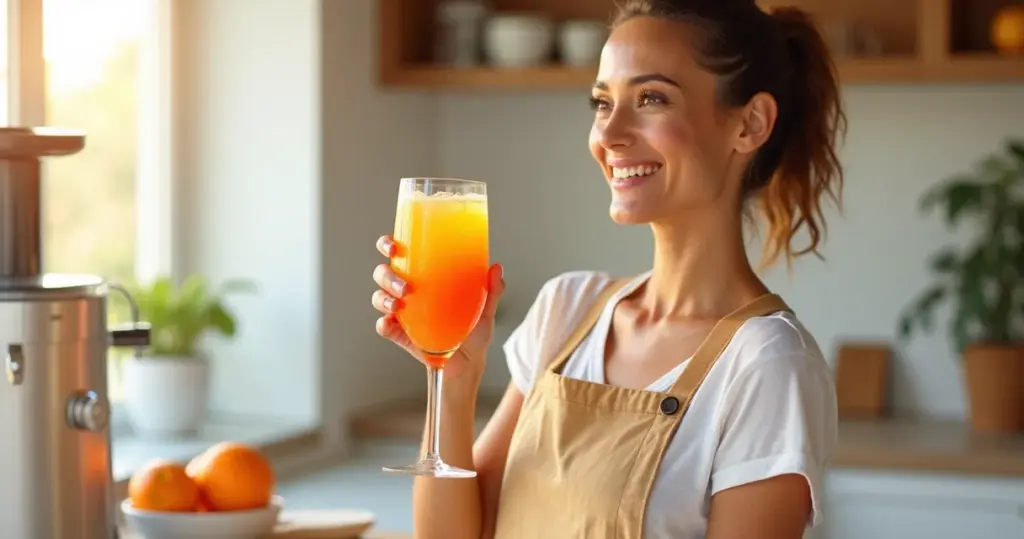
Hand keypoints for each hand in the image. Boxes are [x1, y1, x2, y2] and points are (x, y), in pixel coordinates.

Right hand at [371, 235, 504, 379]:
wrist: (468, 365)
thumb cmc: (473, 334)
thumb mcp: (485, 310)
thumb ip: (492, 290)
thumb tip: (496, 268)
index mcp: (425, 279)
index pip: (400, 255)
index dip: (388, 245)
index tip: (394, 247)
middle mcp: (408, 293)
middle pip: (384, 274)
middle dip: (388, 276)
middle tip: (405, 286)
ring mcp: (402, 314)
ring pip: (380, 297)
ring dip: (385, 298)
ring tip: (399, 305)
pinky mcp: (400, 335)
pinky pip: (383, 327)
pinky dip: (383, 324)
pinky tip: (390, 324)